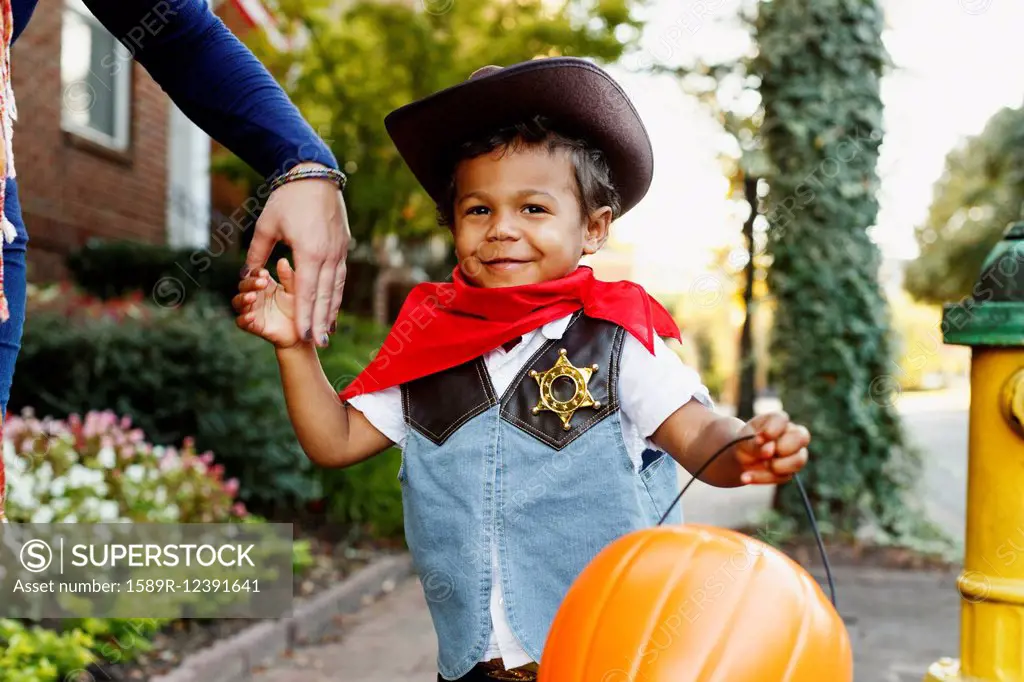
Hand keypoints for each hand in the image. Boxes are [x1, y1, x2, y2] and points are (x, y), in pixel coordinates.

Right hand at [233, 259, 306, 348]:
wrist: (302, 334)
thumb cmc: (299, 309)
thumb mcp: (297, 291)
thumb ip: (289, 278)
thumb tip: (282, 260)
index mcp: (267, 285)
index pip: (254, 274)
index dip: (256, 272)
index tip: (265, 273)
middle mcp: (257, 296)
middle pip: (243, 286)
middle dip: (250, 283)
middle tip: (261, 282)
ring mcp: (253, 310)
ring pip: (237, 302)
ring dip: (242, 298)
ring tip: (252, 297)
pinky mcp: (253, 326)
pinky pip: (241, 322)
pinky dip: (243, 318)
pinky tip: (251, 316)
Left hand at [244, 162, 350, 347]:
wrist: (314, 175)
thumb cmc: (286, 198)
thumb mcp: (266, 225)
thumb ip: (256, 253)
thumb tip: (245, 276)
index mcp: (309, 251)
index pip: (306, 292)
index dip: (305, 316)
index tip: (302, 336)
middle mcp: (329, 254)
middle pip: (324, 296)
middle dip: (320, 322)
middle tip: (319, 344)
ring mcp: (339, 251)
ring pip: (336, 289)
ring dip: (331, 312)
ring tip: (328, 333)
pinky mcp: (342, 247)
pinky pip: (340, 278)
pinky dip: (337, 296)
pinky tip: (333, 309)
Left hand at [734, 411, 809, 484]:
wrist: (741, 458)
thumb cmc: (744, 442)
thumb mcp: (743, 440)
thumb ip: (754, 443)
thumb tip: (769, 451)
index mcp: (777, 421)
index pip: (782, 419)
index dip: (773, 430)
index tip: (760, 438)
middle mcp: (792, 434)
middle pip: (802, 437)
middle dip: (783, 447)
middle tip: (766, 454)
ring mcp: (795, 453)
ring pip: (799, 460)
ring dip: (777, 466)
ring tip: (760, 465)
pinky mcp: (790, 471)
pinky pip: (784, 477)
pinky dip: (764, 478)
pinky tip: (747, 477)